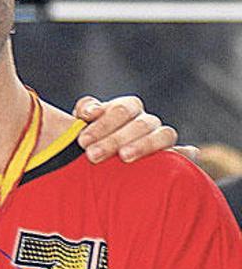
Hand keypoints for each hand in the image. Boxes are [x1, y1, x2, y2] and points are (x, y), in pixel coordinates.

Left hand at [73, 95, 189, 162]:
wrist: (102, 159)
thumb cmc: (91, 138)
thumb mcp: (83, 123)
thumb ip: (85, 111)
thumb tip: (91, 112)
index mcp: (127, 108)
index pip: (121, 110)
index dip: (103, 124)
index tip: (82, 141)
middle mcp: (147, 121)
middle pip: (140, 124)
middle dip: (114, 139)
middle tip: (92, 155)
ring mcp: (162, 138)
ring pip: (165, 134)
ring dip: (144, 145)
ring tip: (124, 157)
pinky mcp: (174, 157)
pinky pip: (186, 153)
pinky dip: (185, 154)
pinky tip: (182, 158)